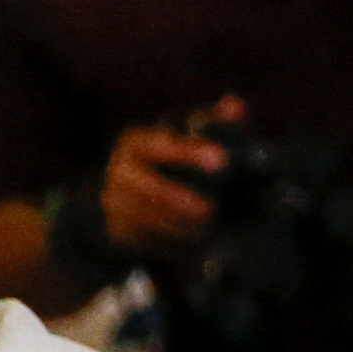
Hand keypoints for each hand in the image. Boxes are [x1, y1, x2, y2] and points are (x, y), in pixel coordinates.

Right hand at [102, 99, 241, 258]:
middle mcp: (120, 171)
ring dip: (181, 227)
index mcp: (137, 144)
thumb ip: (211, 123)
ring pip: (149, 219)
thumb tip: (237, 104)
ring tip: (208, 230)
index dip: (190, 152)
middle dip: (180, 202)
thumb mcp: (184, 140)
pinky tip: (195, 248)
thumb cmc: (166, 164)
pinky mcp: (119, 232)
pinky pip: (149, 243)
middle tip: (211, 211)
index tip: (221, 160)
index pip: (162, 145)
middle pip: (148, 189)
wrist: (120, 199)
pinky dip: (174, 247)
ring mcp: (115, 203)